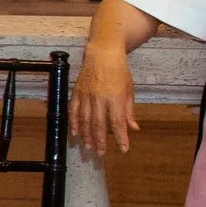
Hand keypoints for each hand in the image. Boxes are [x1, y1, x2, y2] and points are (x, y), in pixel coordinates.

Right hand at [72, 37, 137, 154]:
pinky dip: (74, 123)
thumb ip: (129, 111)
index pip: (117, 122)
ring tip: (88, 147)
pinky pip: (74, 111)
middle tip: (100, 153)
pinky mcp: (77, 92)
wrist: (102, 53)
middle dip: (100, 140)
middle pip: (98, 124)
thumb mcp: (129, 90)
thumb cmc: (119, 71)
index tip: (123, 149)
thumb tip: (133, 128)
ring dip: (86, 135)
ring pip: (85, 120)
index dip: (120, 137)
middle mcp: (99, 98)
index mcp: (115, 97)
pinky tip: (75, 132)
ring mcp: (86, 95)